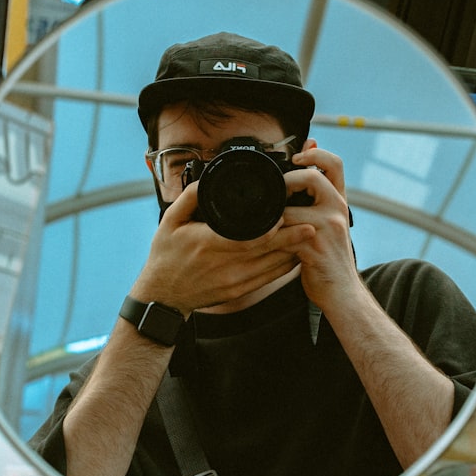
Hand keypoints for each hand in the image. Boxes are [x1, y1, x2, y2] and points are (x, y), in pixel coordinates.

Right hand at [132, 180, 310, 313]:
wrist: (163, 295)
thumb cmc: (166, 256)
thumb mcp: (169, 222)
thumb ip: (189, 198)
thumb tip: (208, 180)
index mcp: (208, 243)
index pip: (247, 237)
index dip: (271, 229)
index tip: (287, 215)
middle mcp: (225, 264)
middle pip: (266, 250)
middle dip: (291, 238)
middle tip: (312, 225)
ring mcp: (234, 280)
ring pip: (271, 266)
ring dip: (291, 252)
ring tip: (308, 238)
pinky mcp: (239, 290)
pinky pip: (268, 279)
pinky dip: (284, 267)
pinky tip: (295, 256)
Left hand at [282, 141, 360, 307]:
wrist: (341, 292)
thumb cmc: (328, 257)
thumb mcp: (329, 223)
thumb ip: (317, 200)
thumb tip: (301, 171)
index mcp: (340, 201)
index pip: (335, 163)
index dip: (315, 153)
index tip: (297, 156)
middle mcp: (337, 209)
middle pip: (313, 176)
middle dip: (287, 180)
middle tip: (276, 192)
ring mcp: (328, 227)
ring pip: (290, 207)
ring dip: (273, 214)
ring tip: (267, 223)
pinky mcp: (313, 246)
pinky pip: (283, 232)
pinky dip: (270, 234)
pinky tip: (266, 240)